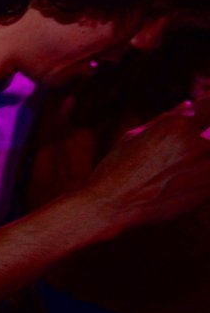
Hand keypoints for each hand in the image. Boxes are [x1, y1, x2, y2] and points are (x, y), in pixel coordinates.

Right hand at [82, 97, 209, 235]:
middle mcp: (197, 144)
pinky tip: (185, 180)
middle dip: (206, 134)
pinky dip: (203, 175)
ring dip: (203, 156)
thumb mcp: (133, 136)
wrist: (112, 206)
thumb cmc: (116, 170)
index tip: (201, 118)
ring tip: (185, 166)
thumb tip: (188, 106)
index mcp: (178, 126)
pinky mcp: (208, 190)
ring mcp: (206, 168)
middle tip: (182, 151)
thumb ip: (166, 120)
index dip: (206, 110)